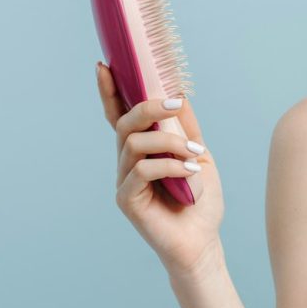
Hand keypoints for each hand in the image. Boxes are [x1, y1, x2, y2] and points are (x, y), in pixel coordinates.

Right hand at [97, 62, 226, 279]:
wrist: (202, 242)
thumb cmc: (199, 202)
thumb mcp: (199, 156)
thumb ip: (187, 128)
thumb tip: (179, 93)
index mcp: (141, 150)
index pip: (119, 115)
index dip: (109, 91)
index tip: (104, 65)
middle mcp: (127, 162)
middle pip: (125, 123)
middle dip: (149, 107)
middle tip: (175, 103)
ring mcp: (124, 181)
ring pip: (134, 144)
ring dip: (170, 142)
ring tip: (196, 155)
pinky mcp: (127, 200)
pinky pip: (142, 170)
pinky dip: (169, 165)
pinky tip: (190, 171)